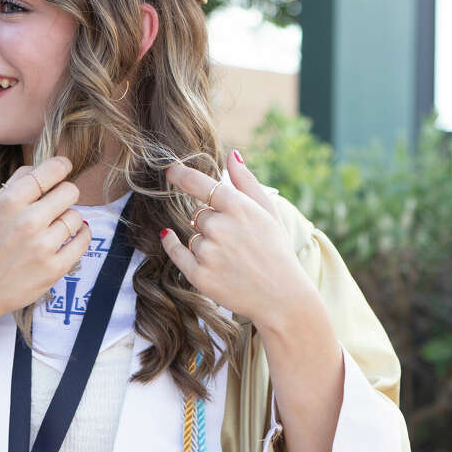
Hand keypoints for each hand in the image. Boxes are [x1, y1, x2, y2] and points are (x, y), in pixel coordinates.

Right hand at [0, 156, 91, 326]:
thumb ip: (19, 182)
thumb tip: (46, 165)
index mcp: (9, 202)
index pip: (52, 170)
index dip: (62, 166)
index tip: (64, 168)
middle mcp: (27, 222)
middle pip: (70, 190)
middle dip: (65, 195)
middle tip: (54, 206)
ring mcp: (42, 246)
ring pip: (76, 216)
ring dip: (67, 220)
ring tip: (51, 229)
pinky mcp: (54, 268)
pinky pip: (83, 239)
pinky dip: (80, 236)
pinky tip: (69, 237)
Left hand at [160, 150, 317, 330]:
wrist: (282, 297)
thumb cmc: (276, 250)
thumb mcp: (268, 211)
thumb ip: (247, 181)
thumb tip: (231, 154)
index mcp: (238, 207)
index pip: (200, 183)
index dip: (181, 175)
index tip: (170, 170)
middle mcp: (220, 227)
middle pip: (198, 214)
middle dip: (210, 222)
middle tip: (235, 239)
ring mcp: (208, 253)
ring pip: (192, 235)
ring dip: (204, 241)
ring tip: (230, 257)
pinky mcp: (199, 275)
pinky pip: (176, 252)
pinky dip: (171, 243)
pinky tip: (169, 236)